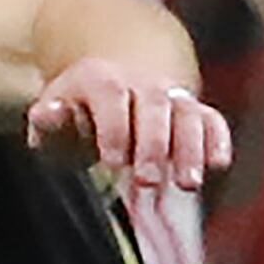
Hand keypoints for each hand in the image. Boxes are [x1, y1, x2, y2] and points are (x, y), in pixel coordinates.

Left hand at [25, 58, 229, 194]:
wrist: (113, 88)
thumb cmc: (77, 117)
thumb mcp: (55, 120)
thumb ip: (50, 122)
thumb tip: (46, 113)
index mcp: (102, 80)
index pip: (111, 97)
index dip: (113, 128)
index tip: (111, 162)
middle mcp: (142, 84)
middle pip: (154, 106)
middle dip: (152, 144)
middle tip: (146, 180)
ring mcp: (172, 96)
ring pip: (187, 114)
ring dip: (189, 148)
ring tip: (188, 183)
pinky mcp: (195, 112)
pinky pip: (211, 120)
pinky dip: (217, 139)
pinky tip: (217, 165)